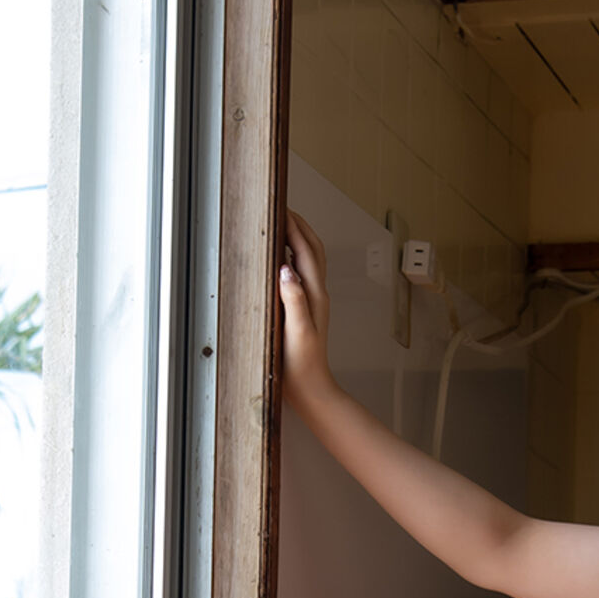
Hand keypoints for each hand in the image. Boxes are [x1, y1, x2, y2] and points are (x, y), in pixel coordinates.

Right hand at [275, 210, 334, 405]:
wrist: (311, 388)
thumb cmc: (302, 365)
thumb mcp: (297, 331)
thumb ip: (294, 300)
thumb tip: (286, 269)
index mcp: (315, 295)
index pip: (306, 251)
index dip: (294, 227)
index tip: (281, 209)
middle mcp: (317, 294)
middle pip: (312, 250)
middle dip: (299, 226)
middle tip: (282, 209)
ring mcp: (313, 302)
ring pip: (309, 260)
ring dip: (298, 239)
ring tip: (283, 226)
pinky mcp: (305, 310)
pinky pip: (302, 275)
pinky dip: (293, 259)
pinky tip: (281, 261)